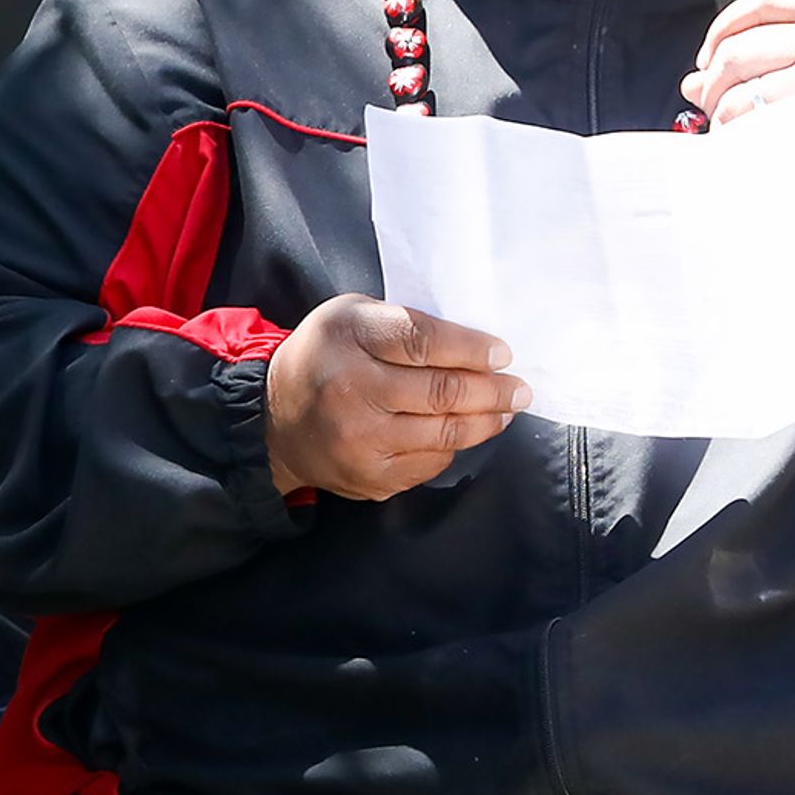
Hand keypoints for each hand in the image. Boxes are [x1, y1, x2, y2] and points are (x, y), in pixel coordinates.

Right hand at [263, 297, 523, 500]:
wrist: (274, 424)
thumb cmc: (324, 358)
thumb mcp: (349, 317)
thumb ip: (403, 323)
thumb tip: (474, 348)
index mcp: (347, 340)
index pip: (422, 341)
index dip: (471, 347)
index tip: (502, 353)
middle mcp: (352, 392)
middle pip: (442, 391)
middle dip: (493, 389)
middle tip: (520, 388)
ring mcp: (362, 442)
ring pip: (445, 432)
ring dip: (486, 420)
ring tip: (505, 409)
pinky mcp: (371, 476)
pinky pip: (432, 462)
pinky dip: (454, 444)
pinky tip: (464, 430)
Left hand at [681, 0, 794, 266]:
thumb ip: (767, 71)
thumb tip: (693, 82)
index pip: (762, 5)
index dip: (721, 31)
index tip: (706, 62)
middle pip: (736, 53)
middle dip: (712, 89)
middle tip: (714, 116)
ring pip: (739, 95)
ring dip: (721, 124)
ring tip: (733, 142)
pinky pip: (755, 127)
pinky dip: (738, 145)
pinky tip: (746, 156)